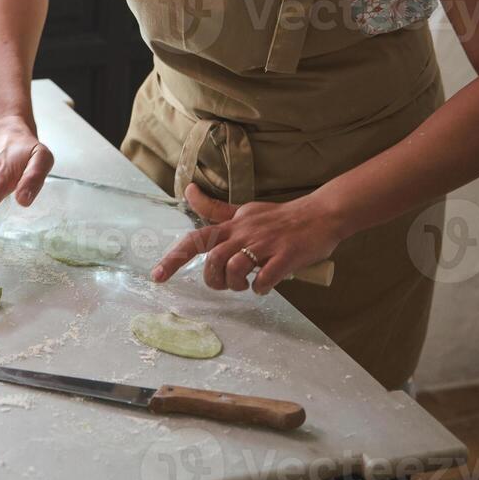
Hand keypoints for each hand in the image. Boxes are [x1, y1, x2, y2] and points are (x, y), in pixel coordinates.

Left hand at [152, 185, 343, 293]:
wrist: (321, 214)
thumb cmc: (280, 217)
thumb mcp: (244, 211)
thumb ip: (215, 208)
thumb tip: (188, 191)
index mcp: (232, 225)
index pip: (195, 239)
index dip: (173, 258)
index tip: (157, 277)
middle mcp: (245, 233)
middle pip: (213, 260)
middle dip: (214, 280)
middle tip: (227, 283)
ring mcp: (265, 244)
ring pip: (235, 268)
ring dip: (236, 284)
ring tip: (247, 283)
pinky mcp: (286, 256)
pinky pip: (264, 279)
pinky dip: (261, 288)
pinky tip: (266, 284)